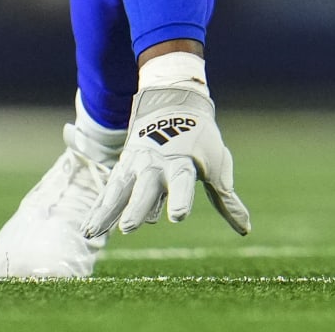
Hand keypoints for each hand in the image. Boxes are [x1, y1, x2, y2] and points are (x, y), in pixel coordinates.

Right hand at [81, 83, 250, 237]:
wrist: (172, 103)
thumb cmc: (200, 140)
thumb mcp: (217, 166)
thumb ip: (226, 201)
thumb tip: (245, 230)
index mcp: (183, 163)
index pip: (182, 183)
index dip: (179, 199)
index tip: (176, 217)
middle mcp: (157, 165)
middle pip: (146, 189)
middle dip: (138, 208)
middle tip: (129, 228)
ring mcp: (137, 165)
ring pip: (120, 190)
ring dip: (107, 211)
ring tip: (92, 232)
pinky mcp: (124, 166)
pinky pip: (109, 190)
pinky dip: (99, 208)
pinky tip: (89, 228)